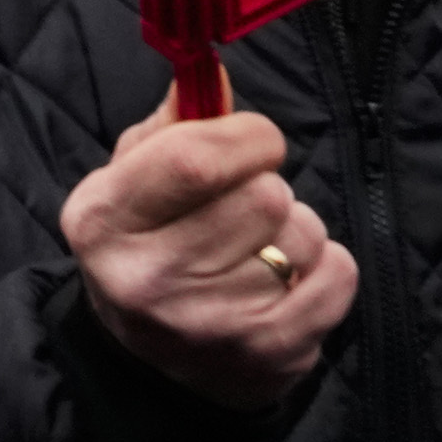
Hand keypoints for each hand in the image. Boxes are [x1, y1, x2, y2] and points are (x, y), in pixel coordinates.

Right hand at [63, 95, 360, 410]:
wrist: (147, 368)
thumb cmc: (146, 248)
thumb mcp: (129, 182)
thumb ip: (172, 125)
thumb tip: (213, 73)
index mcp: (104, 222)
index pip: (196, 160)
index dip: (244, 136)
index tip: (254, 139)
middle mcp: (151, 280)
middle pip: (263, 196)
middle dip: (267, 186)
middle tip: (245, 208)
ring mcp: (214, 325)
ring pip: (304, 234)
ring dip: (295, 230)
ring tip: (259, 251)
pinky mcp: (270, 355)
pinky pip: (338, 274)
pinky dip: (327, 267)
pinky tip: (289, 280)